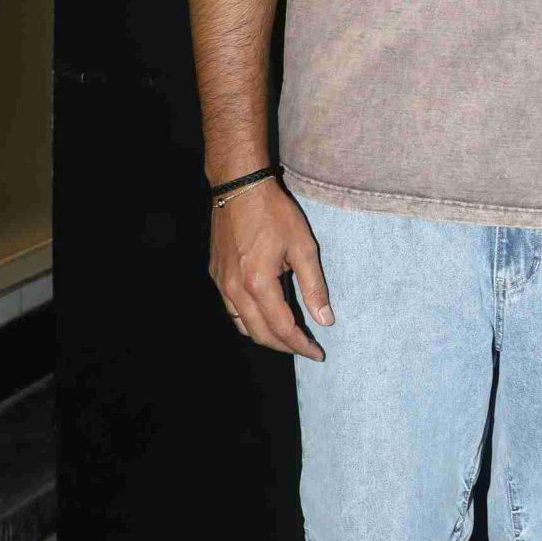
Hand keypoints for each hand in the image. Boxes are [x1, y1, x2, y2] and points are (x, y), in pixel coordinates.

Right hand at [209, 180, 332, 358]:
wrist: (239, 186)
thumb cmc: (274, 212)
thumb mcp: (303, 247)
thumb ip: (314, 286)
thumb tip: (325, 319)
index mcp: (258, 283)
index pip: (282, 328)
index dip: (301, 345)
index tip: (318, 353)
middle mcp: (235, 289)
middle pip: (260, 334)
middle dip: (285, 346)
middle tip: (306, 349)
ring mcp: (221, 283)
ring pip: (242, 325)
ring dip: (265, 336)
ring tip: (288, 338)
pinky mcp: (216, 275)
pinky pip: (231, 310)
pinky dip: (249, 321)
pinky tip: (264, 317)